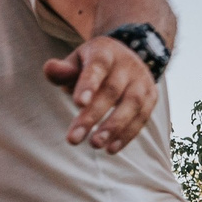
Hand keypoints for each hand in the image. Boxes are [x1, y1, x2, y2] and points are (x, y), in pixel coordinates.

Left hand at [43, 35, 159, 151]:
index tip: (78, 104)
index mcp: (105, 52)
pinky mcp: (151, 96)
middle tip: (73, 139)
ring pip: (132, 104)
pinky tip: (111, 148)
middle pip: (111, 90)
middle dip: (92, 116)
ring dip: (114, 127)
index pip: (97, 66)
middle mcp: (127, 65)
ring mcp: (142, 80)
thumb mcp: (76, 61)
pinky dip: (127, 134)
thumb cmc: (91, 64)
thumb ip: (63, 70)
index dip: (89, 84)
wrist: (125, 57)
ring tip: (95, 144)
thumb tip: (50, 69)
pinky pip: (142, 117)